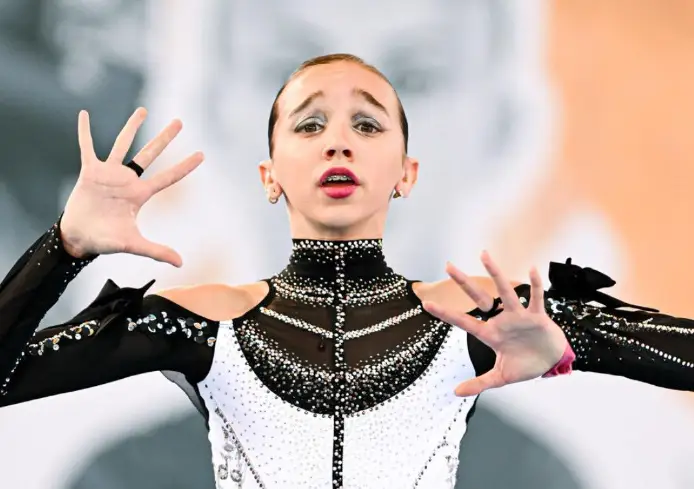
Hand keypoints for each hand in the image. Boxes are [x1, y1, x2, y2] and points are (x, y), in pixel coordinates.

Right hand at [60, 108, 203, 266]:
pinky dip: (85, 131)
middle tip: (180, 122)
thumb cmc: (106, 241)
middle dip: (165, 138)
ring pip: (123, 144)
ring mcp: (108, 174)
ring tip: (143, 110)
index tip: (202, 155)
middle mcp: (127, 180)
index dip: (185, 167)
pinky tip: (85, 114)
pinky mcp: (89, 172)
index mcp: (140, 194)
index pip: (168, 178)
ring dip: (132, 127)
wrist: (78, 238)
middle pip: (150, 154)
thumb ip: (157, 251)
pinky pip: (86, 147)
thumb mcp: (134, 244)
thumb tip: (182, 263)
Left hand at [423, 251, 567, 396]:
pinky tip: (533, 269)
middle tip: (448, 266)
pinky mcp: (537, 316)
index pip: (463, 321)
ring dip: (495, 273)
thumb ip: (479, 383)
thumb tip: (456, 393)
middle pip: (479, 298)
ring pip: (505, 291)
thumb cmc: (526, 364)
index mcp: (490, 334)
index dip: (445, 314)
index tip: (426, 303)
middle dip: (464, 283)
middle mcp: (501, 320)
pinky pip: (536, 297)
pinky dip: (535, 285)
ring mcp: (518, 316)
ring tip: (484, 255)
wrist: (552, 362)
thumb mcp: (501, 377)